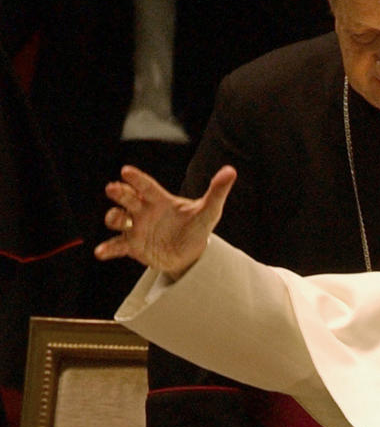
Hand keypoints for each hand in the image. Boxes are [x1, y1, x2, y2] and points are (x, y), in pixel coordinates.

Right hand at [95, 164, 236, 278]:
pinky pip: (117, 245)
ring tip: (116, 219)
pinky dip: (108, 248)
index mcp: (159, 199)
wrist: (190, 254)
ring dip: (112, 217)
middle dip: (120, 193)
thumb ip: (217, 191)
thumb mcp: (209, 211)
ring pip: (117, 219)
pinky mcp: (132, 245)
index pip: (146, 185)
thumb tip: (231, 171)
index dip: (137, 178)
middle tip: (114, 188)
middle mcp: (144, 210)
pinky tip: (101, 253)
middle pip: (127, 198)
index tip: (126, 171)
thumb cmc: (196, 228)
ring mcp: (135, 227)